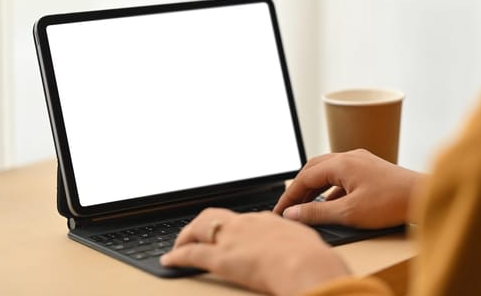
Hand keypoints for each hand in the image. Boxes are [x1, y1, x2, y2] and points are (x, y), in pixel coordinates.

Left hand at [160, 208, 349, 294]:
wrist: (305, 263)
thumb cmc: (311, 256)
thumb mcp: (305, 240)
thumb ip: (294, 238)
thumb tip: (296, 242)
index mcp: (266, 220)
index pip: (242, 219)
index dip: (231, 226)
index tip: (228, 232)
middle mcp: (245, 224)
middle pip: (214, 217)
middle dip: (201, 224)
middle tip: (194, 234)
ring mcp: (231, 239)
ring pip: (199, 230)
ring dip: (185, 236)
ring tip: (178, 246)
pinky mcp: (221, 258)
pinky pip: (192, 253)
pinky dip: (177, 256)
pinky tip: (170, 260)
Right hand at [273, 149, 421, 228]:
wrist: (424, 196)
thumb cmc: (392, 202)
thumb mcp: (349, 212)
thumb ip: (318, 212)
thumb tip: (294, 213)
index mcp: (341, 163)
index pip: (304, 177)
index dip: (289, 196)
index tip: (280, 211)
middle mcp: (349, 157)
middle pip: (313, 169)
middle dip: (299, 188)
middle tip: (289, 207)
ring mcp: (361, 161)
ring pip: (328, 171)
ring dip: (314, 187)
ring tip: (306, 206)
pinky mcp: (370, 169)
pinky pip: (342, 175)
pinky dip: (330, 189)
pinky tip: (332, 204)